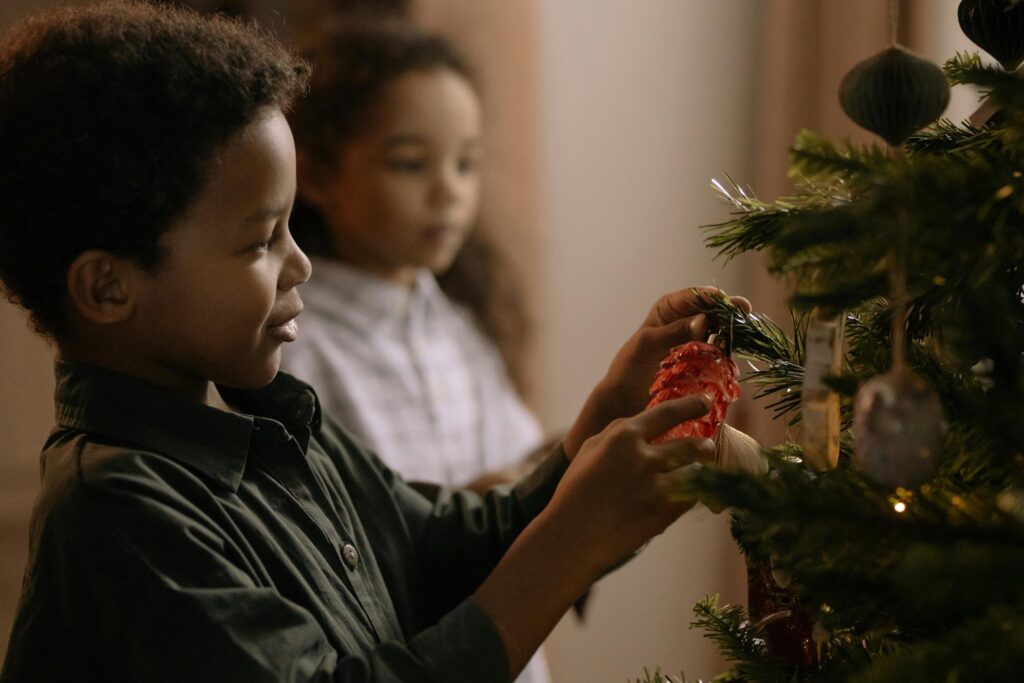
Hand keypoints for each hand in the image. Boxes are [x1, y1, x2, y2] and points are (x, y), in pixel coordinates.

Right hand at [545, 394, 716, 577]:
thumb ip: (617, 432)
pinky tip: (688, 493)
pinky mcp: (663, 513)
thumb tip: (643, 422)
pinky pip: (690, 497)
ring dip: (700, 470)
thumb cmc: (575, 491)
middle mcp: (643, 458)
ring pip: (696, 472)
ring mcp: (656, 486)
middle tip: (708, 446)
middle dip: (705, 445)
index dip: (692, 405)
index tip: (705, 403)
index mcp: (624, 436)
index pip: (669, 412)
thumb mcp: (589, 450)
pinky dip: (691, 493)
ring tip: (700, 470)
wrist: (572, 536)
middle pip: (692, 444)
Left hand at [563, 286, 750, 458]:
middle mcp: (685, 320)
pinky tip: (736, 356)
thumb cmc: (629, 368)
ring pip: (721, 331)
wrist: (625, 399)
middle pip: (714, 311)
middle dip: (730, 312)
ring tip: (746, 335)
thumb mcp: (647, 345)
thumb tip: (704, 320)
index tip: (731, 302)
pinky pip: (720, 353)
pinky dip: (729, 353)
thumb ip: (673, 331)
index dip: (716, 297)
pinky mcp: (702, 361)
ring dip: (733, 332)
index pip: (697, 296)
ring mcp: (696, 341)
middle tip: (746, 316)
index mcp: (670, 308)